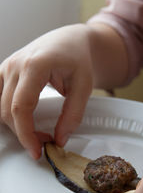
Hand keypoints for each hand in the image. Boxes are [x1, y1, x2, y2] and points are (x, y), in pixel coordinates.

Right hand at [0, 24, 92, 158]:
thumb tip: (60, 139)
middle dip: (24, 133)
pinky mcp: (4, 72)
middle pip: (7, 110)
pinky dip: (8, 114)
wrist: (70, 41)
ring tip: (37, 131)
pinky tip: (23, 120)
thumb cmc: (78, 59)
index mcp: (35, 65)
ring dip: (16, 125)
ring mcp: (7, 67)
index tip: (37, 151)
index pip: (20, 107)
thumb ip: (73, 114)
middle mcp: (15, 65)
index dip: (26, 134)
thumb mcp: (84, 87)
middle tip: (46, 141)